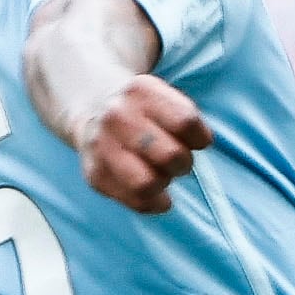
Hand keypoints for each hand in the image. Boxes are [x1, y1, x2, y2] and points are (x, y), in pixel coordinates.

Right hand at [77, 75, 210, 214]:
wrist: (92, 108)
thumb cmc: (143, 110)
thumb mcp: (164, 98)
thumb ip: (187, 119)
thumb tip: (202, 143)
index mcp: (140, 92)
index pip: (186, 121)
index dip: (199, 138)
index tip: (196, 141)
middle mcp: (117, 116)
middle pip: (170, 155)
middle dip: (183, 164)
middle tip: (177, 161)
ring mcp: (102, 146)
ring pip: (147, 184)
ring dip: (164, 183)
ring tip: (162, 175)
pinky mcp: (95, 174)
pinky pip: (135, 201)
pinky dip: (153, 202)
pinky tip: (155, 193)